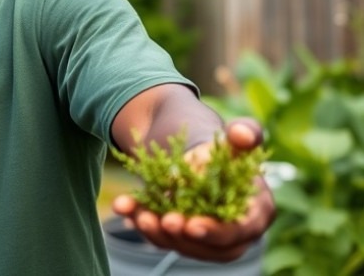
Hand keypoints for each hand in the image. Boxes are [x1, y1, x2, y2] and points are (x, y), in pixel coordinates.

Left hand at [111, 117, 275, 261]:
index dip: (216, 232)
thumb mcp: (234, 134)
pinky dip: (139, 220)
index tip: (191, 224)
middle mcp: (234, 232)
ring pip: (180, 244)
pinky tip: (123, 205)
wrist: (189, 145)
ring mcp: (204, 237)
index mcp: (256, 210)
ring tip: (139, 213)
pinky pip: (159, 235)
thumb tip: (243, 134)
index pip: (239, 231)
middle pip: (209, 247)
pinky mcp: (179, 235)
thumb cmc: (219, 143)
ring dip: (157, 232)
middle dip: (183, 236)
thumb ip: (247, 132)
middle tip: (163, 220)